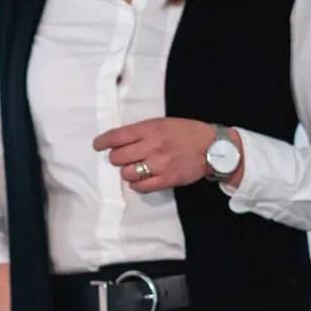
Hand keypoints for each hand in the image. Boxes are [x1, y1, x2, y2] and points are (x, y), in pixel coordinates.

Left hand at [94, 118, 235, 191]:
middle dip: (116, 158)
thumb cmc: (184, 132)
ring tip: (135, 168)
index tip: (98, 145)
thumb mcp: (161, 123)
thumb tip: (117, 141)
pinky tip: (141, 179)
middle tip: (122, 158)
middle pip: (118, 157)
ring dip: (127, 172)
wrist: (212, 147)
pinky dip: (137, 184)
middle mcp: (152, 146)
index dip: (102, 142)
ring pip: (127, 173)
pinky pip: (141, 186)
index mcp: (149, 129)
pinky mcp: (166, 179)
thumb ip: (141, 132)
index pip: (116, 137)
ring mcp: (159, 164)